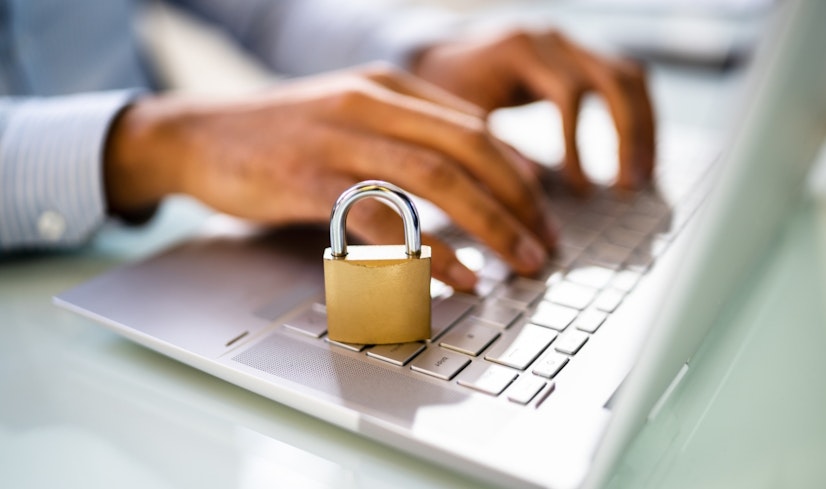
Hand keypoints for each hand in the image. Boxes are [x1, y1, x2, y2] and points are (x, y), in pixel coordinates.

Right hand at [103, 65, 557, 290]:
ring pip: (437, 179)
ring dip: (489, 225)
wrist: (197, 135)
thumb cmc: (282, 136)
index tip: (542, 214)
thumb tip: (474, 172)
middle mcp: (371, 103)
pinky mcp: (309, 179)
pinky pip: (382, 216)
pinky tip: (454, 274)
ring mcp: (339, 139)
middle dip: (519, 202)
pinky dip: (426, 248)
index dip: (520, 174)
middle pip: (470, 149)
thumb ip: (409, 135)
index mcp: (389, 86)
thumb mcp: (353, 116)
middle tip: (543, 245)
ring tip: (518, 263)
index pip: (478, 127)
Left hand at [414, 28, 655, 189]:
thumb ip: (491, 149)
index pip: (568, 93)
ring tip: (643, 177)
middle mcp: (552, 38)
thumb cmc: (443, 92)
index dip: (578, 143)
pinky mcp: (580, 56)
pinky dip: (638, 117)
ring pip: (630, 77)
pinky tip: (638, 155)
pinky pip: (626, 80)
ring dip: (644, 128)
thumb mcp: (456, 121)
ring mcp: (571, 43)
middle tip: (629, 187)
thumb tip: (530, 188)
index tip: (579, 189)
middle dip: (628, 136)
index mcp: (519, 48)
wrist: (438, 57)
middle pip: (614, 79)